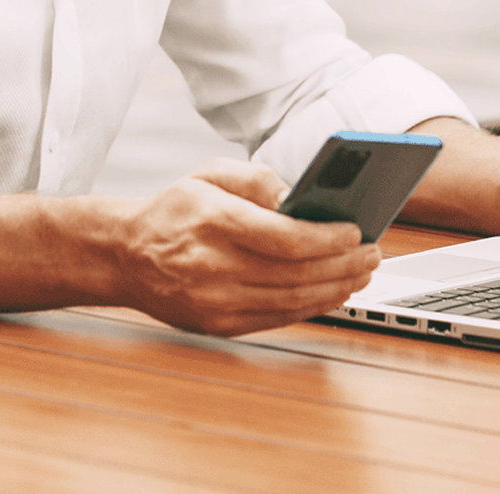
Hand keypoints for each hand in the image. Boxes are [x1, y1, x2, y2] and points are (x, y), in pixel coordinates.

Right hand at [116, 158, 380, 336]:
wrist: (126, 255)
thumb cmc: (174, 209)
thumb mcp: (209, 173)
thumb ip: (256, 178)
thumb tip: (298, 195)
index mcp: (213, 222)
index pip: (284, 238)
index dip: (328, 238)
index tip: (356, 231)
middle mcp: (213, 267)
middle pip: (296, 273)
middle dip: (343, 265)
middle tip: (373, 253)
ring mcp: (214, 302)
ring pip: (291, 300)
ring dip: (336, 288)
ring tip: (362, 272)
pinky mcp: (218, 325)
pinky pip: (277, 318)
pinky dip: (311, 306)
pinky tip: (333, 291)